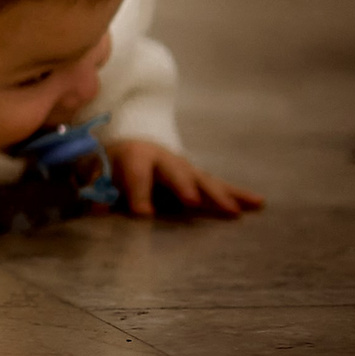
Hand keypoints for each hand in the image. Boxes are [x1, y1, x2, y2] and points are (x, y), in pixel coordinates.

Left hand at [108, 139, 264, 219]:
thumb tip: (96, 208)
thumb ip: (96, 187)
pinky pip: (220, 185)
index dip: (138, 193)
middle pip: (176, 172)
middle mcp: (164, 158)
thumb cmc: (112, 163)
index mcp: (135, 155)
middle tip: (194, 203)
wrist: (133, 140)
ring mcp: (185, 167)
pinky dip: (239, 194)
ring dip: (219, 195)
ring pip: (204, 180)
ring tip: (234, 211)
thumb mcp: (97, 170)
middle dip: (185, 187)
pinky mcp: (199, 177)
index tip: (142, 215)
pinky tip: (259, 203)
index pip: (136, 173)